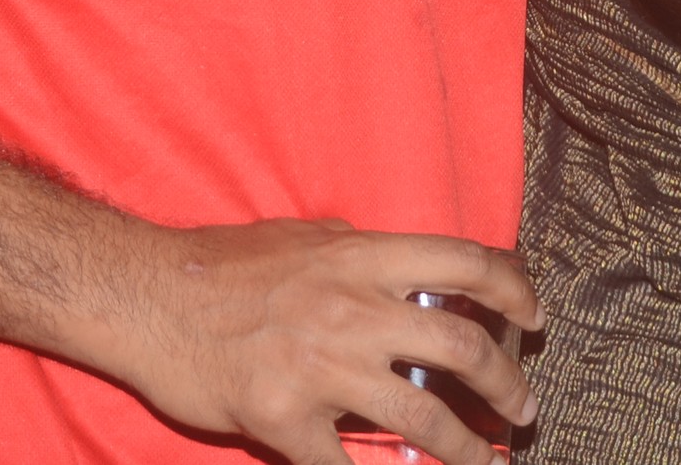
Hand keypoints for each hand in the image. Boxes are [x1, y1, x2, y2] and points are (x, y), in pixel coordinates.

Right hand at [88, 218, 540, 464]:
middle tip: (524, 409)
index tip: (533, 318)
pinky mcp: (286, 419)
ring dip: (470, 450)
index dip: (515, 289)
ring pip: (424, 419)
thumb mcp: (308, 239)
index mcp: (362, 258)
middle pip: (464, 348)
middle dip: (508, 385)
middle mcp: (352, 310)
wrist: (147, 297)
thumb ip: (365, 259)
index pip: (467, 263)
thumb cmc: (225, 266)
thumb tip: (420, 277)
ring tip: (490, 461)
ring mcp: (321, 368)